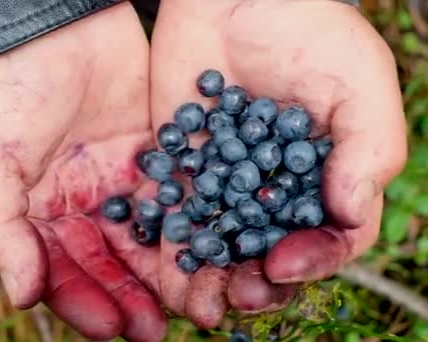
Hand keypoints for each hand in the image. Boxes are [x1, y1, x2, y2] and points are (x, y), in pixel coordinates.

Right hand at [0, 3, 165, 339]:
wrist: (50, 21)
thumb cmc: (0, 90)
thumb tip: (21, 298)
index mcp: (35, 213)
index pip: (60, 271)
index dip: (85, 301)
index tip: (112, 329)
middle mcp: (79, 204)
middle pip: (109, 263)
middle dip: (132, 298)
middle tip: (159, 331)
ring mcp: (119, 180)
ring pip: (147, 237)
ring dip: (169, 273)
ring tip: (197, 303)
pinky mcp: (155, 153)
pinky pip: (176, 196)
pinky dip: (193, 223)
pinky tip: (214, 248)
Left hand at [150, 0, 406, 326]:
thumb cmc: (309, 30)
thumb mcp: (360, 83)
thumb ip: (367, 150)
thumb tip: (351, 216)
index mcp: (323, 178)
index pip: (326, 237)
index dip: (311, 260)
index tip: (284, 266)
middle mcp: (273, 188)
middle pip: (267, 251)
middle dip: (254, 281)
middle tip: (238, 297)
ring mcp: (224, 179)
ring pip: (219, 242)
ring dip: (209, 277)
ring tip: (198, 302)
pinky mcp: (181, 165)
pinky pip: (174, 210)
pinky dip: (168, 241)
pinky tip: (162, 267)